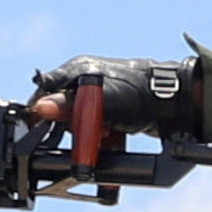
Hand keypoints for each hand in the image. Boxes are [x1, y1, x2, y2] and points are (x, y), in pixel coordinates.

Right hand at [36, 55, 197, 147]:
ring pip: (76, 119)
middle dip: (64, 127)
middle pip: (60, 107)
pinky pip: (92, 125)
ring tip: (98, 139)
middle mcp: (85, 79)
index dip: (39, 110)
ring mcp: (97, 94)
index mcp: (79, 70)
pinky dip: (96, 136)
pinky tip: (106, 141)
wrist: (175, 103)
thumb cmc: (141, 95)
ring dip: (82, 135)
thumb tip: (42, 108)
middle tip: (74, 139)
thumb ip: (72, 107)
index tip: (37, 130)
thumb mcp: (103, 104)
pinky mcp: (108, 108)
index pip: (46, 89)